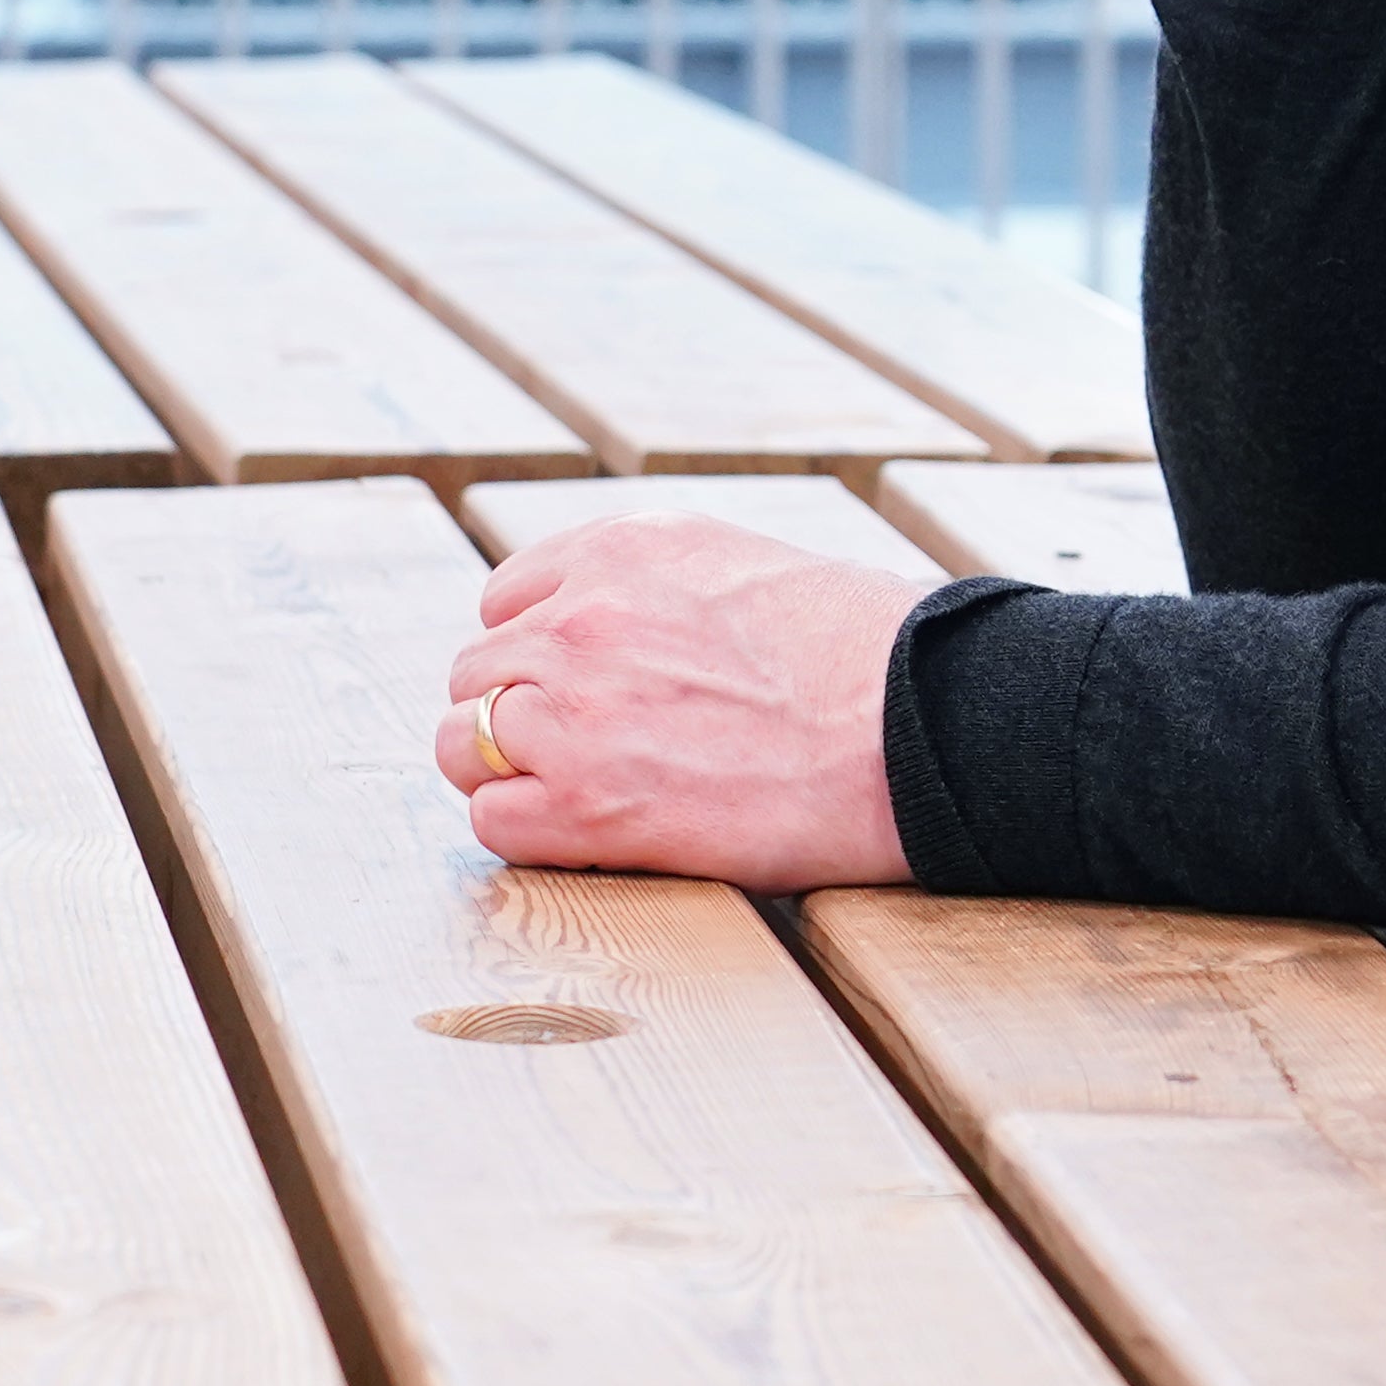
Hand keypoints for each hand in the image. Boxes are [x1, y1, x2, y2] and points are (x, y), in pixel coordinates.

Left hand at [432, 509, 920, 888]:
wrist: (922, 724)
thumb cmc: (870, 655)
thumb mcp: (750, 568)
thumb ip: (664, 591)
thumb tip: (633, 635)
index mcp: (622, 549)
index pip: (507, 598)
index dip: (539, 652)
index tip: (583, 689)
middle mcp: (582, 617)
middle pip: (476, 672)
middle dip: (519, 713)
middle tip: (586, 753)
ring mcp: (575, 710)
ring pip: (462, 742)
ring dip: (508, 772)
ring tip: (579, 796)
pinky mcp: (588, 805)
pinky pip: (492, 820)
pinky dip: (528, 834)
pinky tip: (590, 836)